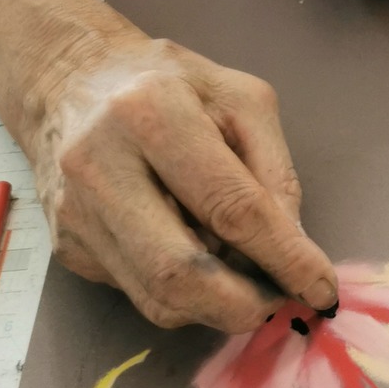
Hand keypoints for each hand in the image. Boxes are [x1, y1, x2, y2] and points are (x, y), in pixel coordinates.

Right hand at [29, 28, 337, 331]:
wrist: (72, 83)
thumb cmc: (170, 84)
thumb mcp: (242, 100)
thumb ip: (274, 171)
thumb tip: (293, 250)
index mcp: (151, 113)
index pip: (230, 208)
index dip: (283, 257)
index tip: (320, 288)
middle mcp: (101, 167)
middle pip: (179, 273)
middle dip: (244, 304)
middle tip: (282, 301)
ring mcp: (77, 214)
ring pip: (157, 297)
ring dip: (216, 305)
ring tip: (247, 278)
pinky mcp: (68, 247)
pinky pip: (139, 291)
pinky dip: (182, 291)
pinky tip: (197, 254)